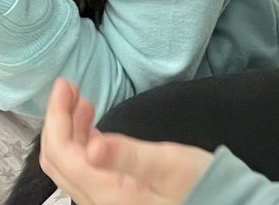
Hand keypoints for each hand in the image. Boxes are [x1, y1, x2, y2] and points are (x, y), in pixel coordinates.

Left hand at [39, 79, 213, 204]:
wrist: (221, 204)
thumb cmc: (199, 185)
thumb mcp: (168, 165)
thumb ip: (127, 156)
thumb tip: (91, 147)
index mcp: (107, 195)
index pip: (62, 153)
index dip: (57, 116)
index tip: (64, 85)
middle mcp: (99, 203)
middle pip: (58, 160)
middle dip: (58, 121)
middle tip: (69, 88)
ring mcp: (105, 203)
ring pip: (69, 165)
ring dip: (69, 130)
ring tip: (82, 102)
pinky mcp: (115, 198)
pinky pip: (84, 171)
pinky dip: (81, 144)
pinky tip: (93, 129)